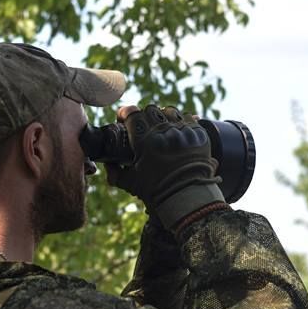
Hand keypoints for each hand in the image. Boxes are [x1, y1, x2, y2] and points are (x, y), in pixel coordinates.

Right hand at [106, 104, 224, 230]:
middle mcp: (164, 131)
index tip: (124, 119)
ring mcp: (183, 131)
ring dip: (163, 116)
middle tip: (143, 126)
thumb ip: (116, 174)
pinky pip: (188, 118)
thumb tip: (108, 166)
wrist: (188, 198)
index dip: (126, 114)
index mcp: (144, 140)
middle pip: (150, 110)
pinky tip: (178, 129)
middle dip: (144, 116)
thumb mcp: (132, 183)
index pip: (132, 113)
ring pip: (169, 111)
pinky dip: (182, 121)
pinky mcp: (198, 134)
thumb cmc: (158, 192)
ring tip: (162, 127)